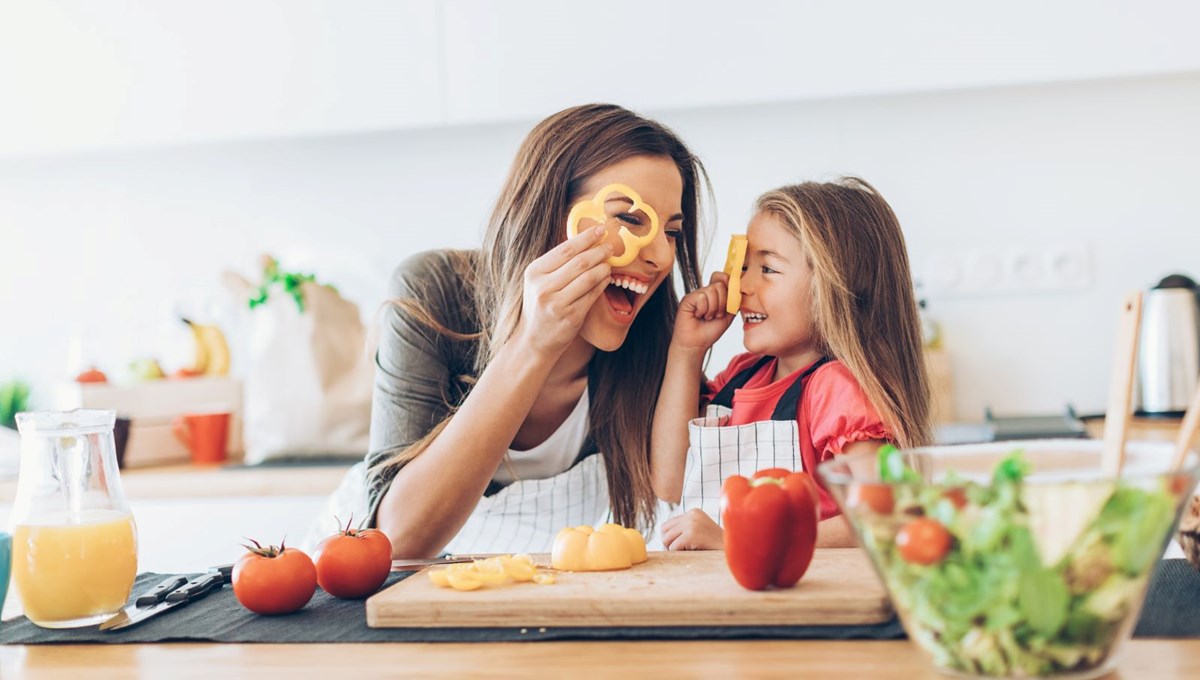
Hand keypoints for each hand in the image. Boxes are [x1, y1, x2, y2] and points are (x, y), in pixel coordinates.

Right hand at [514, 225, 612, 358]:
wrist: (534, 339)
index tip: (600, 230)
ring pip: (588, 277)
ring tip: (610, 262)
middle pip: (579, 262)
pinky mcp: (570, 317)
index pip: (565, 249)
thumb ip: (557, 262)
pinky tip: (607, 278)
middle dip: (599, 251)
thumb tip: (585, 239)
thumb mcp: (539, 281)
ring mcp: (557, 303)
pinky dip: (602, 284)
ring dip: (603, 267)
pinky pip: (592, 295)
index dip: (586, 237)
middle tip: (611, 245)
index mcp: (534, 272)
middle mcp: (543, 287)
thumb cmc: (540, 305)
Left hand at [661, 508, 723, 549]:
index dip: (671, 538)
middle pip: (664, 531)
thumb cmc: (716, 545)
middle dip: (669, 543)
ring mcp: (691, 524)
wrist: (734, 550)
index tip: (681, 545)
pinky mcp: (691, 534)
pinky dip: (679, 554)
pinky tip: (692, 553)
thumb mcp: (700, 530)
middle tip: (681, 551)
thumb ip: (685, 528)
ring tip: (688, 551)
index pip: (667, 525)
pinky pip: (673, 547)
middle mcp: (691, 515)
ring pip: (666, 539)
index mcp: (693, 512)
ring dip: (674, 549)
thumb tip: (662, 536)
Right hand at [671, 272, 734, 352]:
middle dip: (722, 303)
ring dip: (713, 308)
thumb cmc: (710, 331)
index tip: (730, 300)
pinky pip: (701, 297)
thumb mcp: (728, 314)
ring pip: (711, 290)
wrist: (697, 344)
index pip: (722, 277)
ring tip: (707, 317)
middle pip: (720, 284)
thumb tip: (738, 288)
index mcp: (714, 294)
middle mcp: (704, 292)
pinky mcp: (687, 299)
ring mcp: (695, 294)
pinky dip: (703, 310)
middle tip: (716, 315)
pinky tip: (698, 316)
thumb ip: (734, 300)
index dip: (728, 284)